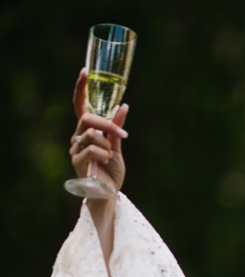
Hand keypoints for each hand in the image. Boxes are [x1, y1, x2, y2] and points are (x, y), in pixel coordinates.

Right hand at [69, 68, 129, 196]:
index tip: (85, 71)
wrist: (108, 193)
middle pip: (86, 118)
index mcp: (88, 130)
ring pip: (90, 134)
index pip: (80, 105)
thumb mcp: (118, 146)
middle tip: (123, 134)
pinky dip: (104, 155)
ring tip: (110, 157)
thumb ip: (116, 128)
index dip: (80, 89)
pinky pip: (92, 150)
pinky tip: (106, 163)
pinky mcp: (77, 162)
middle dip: (107, 124)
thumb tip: (123, 105)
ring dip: (107, 145)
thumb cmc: (112, 171)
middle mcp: (78, 137)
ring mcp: (75, 149)